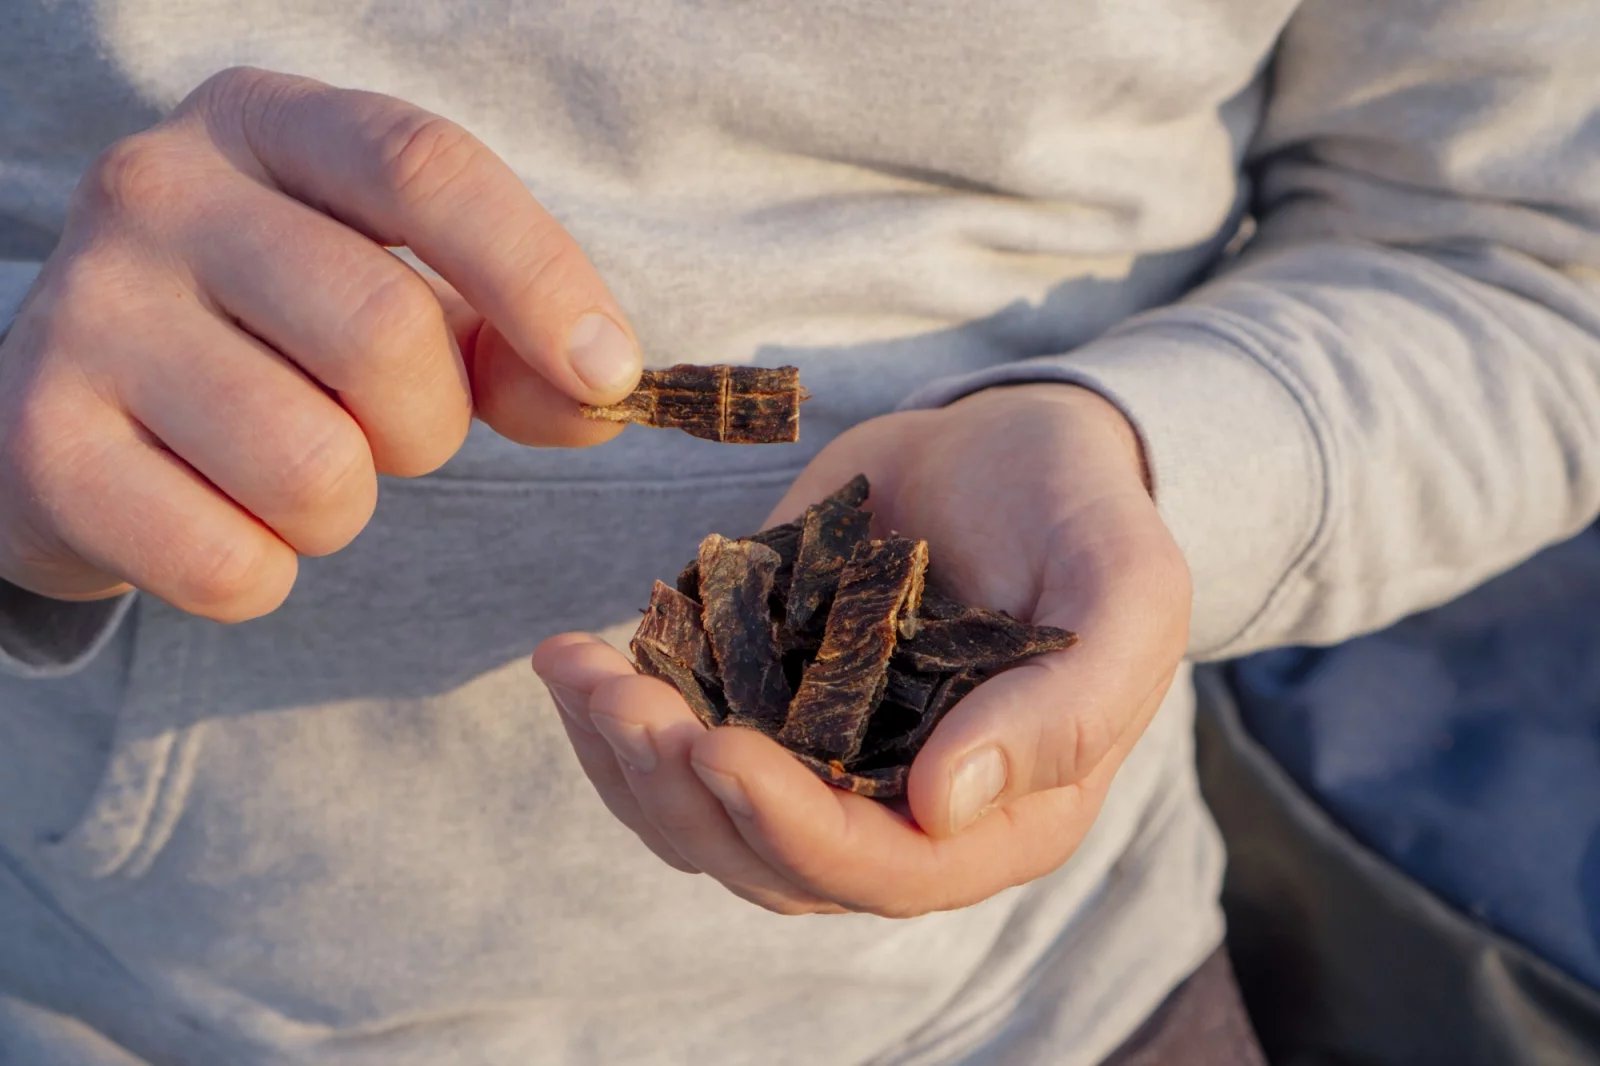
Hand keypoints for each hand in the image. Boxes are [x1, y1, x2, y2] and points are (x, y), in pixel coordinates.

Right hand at [0, 67, 640, 620]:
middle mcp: (157, 193)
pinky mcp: (44, 446)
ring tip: (293, 467)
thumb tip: (599, 391)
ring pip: (312, 468)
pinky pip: (233, 564)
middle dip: (430, 424)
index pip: (426, 168)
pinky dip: (265, 571)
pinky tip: (219, 517)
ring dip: (343, 509)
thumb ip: (509, 337)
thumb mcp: (390, 292)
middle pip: (382, 332)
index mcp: (264, 125)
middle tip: (389, 432)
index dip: (540, 277)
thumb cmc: (270, 337)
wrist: (75, 406)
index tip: (610, 371)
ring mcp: (85, 314)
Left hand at [534, 384, 1191, 915]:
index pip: (882, 871)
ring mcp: (823, 760)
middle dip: (680, 791)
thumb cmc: (1089, 513)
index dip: (793, 829)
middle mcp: (900, 813)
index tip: (718, 748)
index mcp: (1001, 817)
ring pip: (703, 818)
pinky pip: (677, 747)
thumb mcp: (1127, 588)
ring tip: (578, 671)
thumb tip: (945, 804)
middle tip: (618, 698)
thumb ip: (1073, 706)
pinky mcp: (766, 700)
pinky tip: (581, 655)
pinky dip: (619, 714)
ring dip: (627, 760)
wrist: (1021, 444)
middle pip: (768, 860)